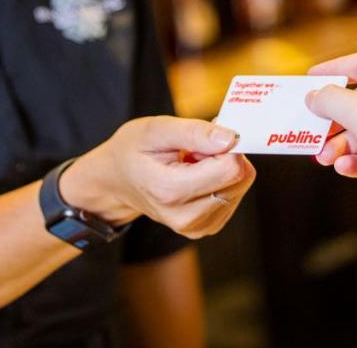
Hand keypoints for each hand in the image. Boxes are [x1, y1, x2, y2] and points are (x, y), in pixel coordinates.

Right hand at [61, 117, 255, 239]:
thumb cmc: (132, 150)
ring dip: (223, 166)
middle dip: (225, 154)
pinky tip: (196, 174)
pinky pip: (234, 195)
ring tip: (192, 161)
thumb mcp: (155, 129)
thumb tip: (231, 139)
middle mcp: (186, 217)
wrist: (116, 181)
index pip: (230, 168)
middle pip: (239, 178)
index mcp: (171, 191)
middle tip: (196, 147)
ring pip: (240, 186)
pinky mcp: (206, 227)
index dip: (225, 144)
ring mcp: (196, 226)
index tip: (207, 134)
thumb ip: (194, 132)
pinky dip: (221, 179)